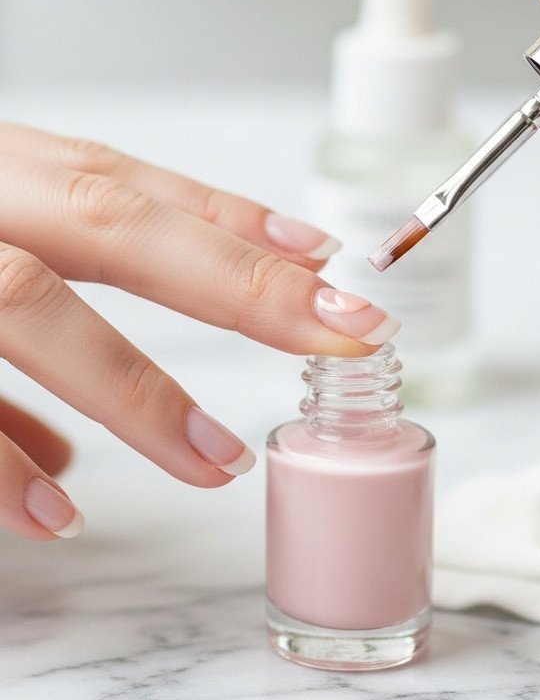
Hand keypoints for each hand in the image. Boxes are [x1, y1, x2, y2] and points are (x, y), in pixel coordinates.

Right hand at [0, 124, 397, 541]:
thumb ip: (14, 355)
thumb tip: (67, 455)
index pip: (121, 184)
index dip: (227, 219)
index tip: (327, 258)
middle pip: (109, 222)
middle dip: (237, 280)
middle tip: (346, 335)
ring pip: (32, 304)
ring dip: (134, 388)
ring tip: (219, 461)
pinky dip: (5, 463)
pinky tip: (62, 515)